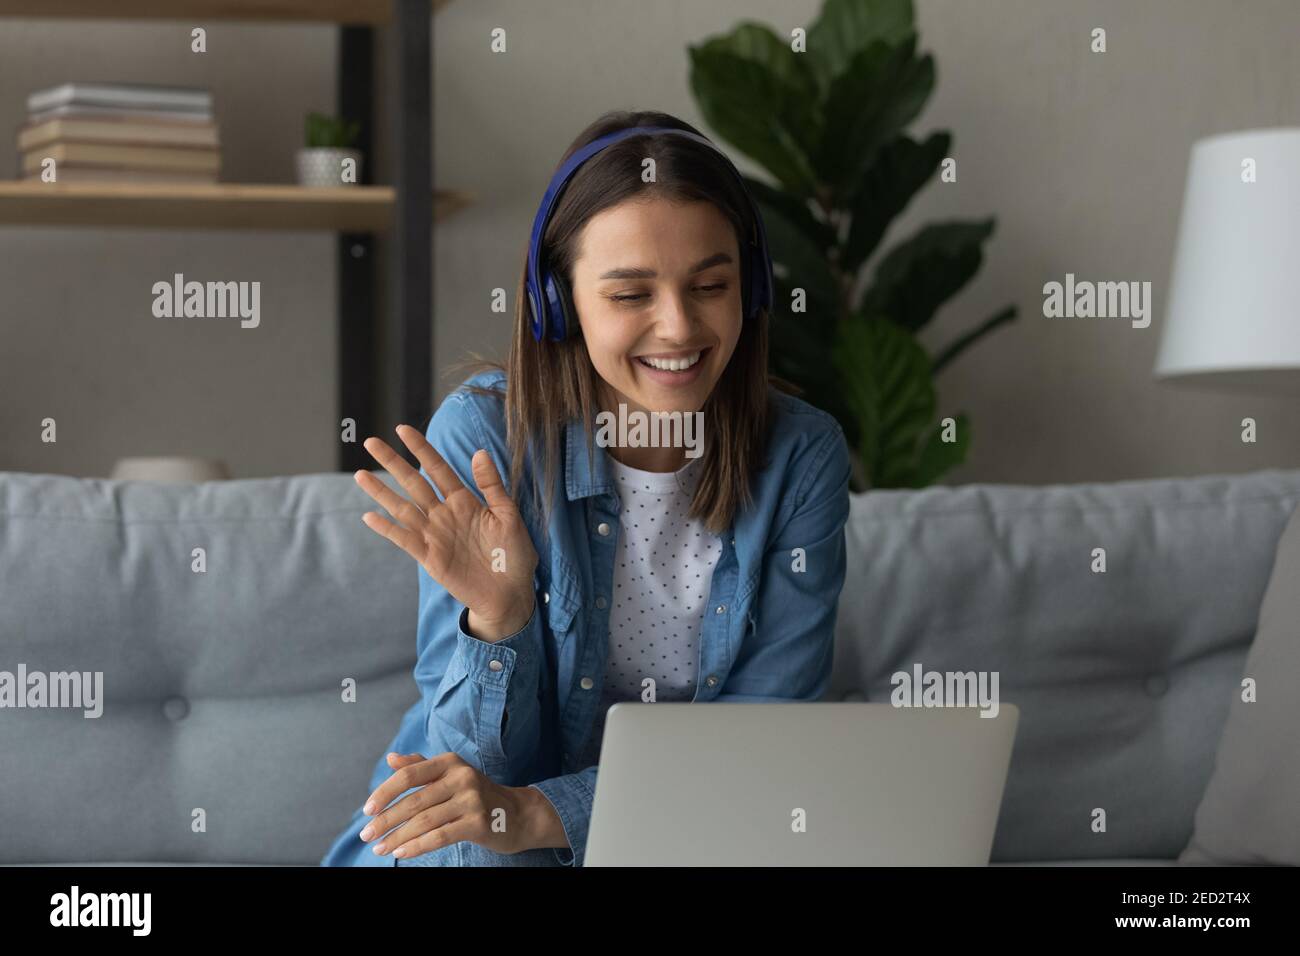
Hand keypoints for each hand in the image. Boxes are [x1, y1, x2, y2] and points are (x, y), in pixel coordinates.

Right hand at [355, 425, 537, 639]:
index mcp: (465, 501)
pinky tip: (370, 516)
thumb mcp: (508, 516)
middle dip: (393, 462)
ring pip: (403, 508)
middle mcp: (445, 514)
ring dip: (381, 492)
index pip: (438, 469)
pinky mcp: (430, 558)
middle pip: (414, 482)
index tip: (402, 430)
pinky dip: (387, 528)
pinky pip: (405, 540)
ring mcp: (435, 535)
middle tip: (371, 442)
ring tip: (360, 474)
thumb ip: (492, 486)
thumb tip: (479, 452)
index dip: (421, 449)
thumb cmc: (514, 555)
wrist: (510, 594)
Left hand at [359, 752, 553, 858]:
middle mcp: (461, 777)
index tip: (367, 810)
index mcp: (450, 762)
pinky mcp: (478, 823)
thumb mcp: (451, 774)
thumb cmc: (477, 794)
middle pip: (413, 801)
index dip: (384, 792)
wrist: (519, 813)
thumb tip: (391, 759)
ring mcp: (471, 800)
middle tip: (366, 835)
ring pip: (423, 821)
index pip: (409, 774)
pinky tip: (401, 853)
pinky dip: (416, 846)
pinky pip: (439, 836)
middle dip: (385, 820)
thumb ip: (420, 766)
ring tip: (379, 848)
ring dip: (396, 837)